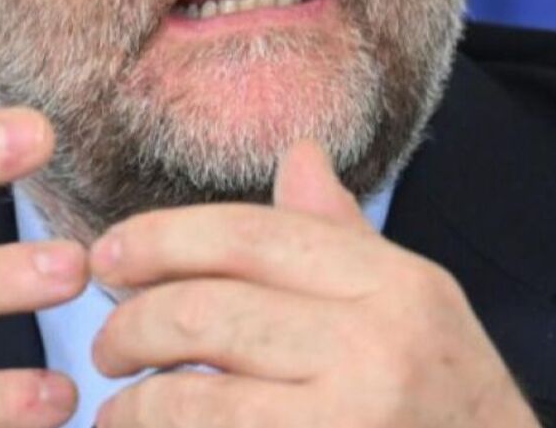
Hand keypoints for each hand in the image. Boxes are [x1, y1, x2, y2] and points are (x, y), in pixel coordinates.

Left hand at [88, 142, 537, 427]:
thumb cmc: (450, 405)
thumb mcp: (416, 309)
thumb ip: (342, 240)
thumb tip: (298, 155)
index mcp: (396, 285)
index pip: (253, 235)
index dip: (163, 239)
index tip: (109, 256)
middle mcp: (379, 346)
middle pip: (209, 311)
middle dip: (131, 325)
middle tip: (105, 346)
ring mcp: (352, 421)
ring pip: (194, 397)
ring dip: (135, 404)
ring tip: (118, 410)